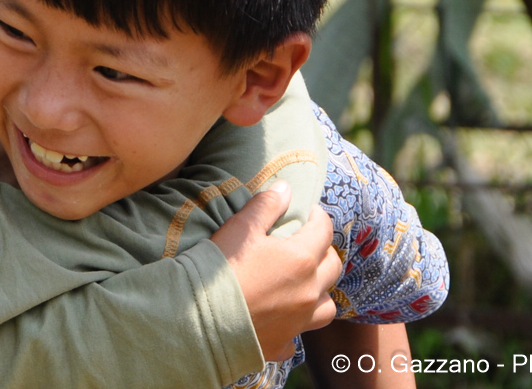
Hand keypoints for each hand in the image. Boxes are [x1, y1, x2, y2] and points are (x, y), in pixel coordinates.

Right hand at [211, 181, 340, 361]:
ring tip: (303, 284)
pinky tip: (280, 320)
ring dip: (320, 291)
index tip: (307, 212)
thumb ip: (266, 206)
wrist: (199, 320)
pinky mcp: (282, 344)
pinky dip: (294, 325)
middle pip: (333, 267)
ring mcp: (298, 322)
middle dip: (323, 250)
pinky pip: (298, 335)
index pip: (323, 231)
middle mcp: (308, 292)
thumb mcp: (240, 228)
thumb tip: (286, 187)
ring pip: (327, 306)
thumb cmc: (220, 269)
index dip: (317, 217)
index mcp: (301, 259)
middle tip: (306, 243)